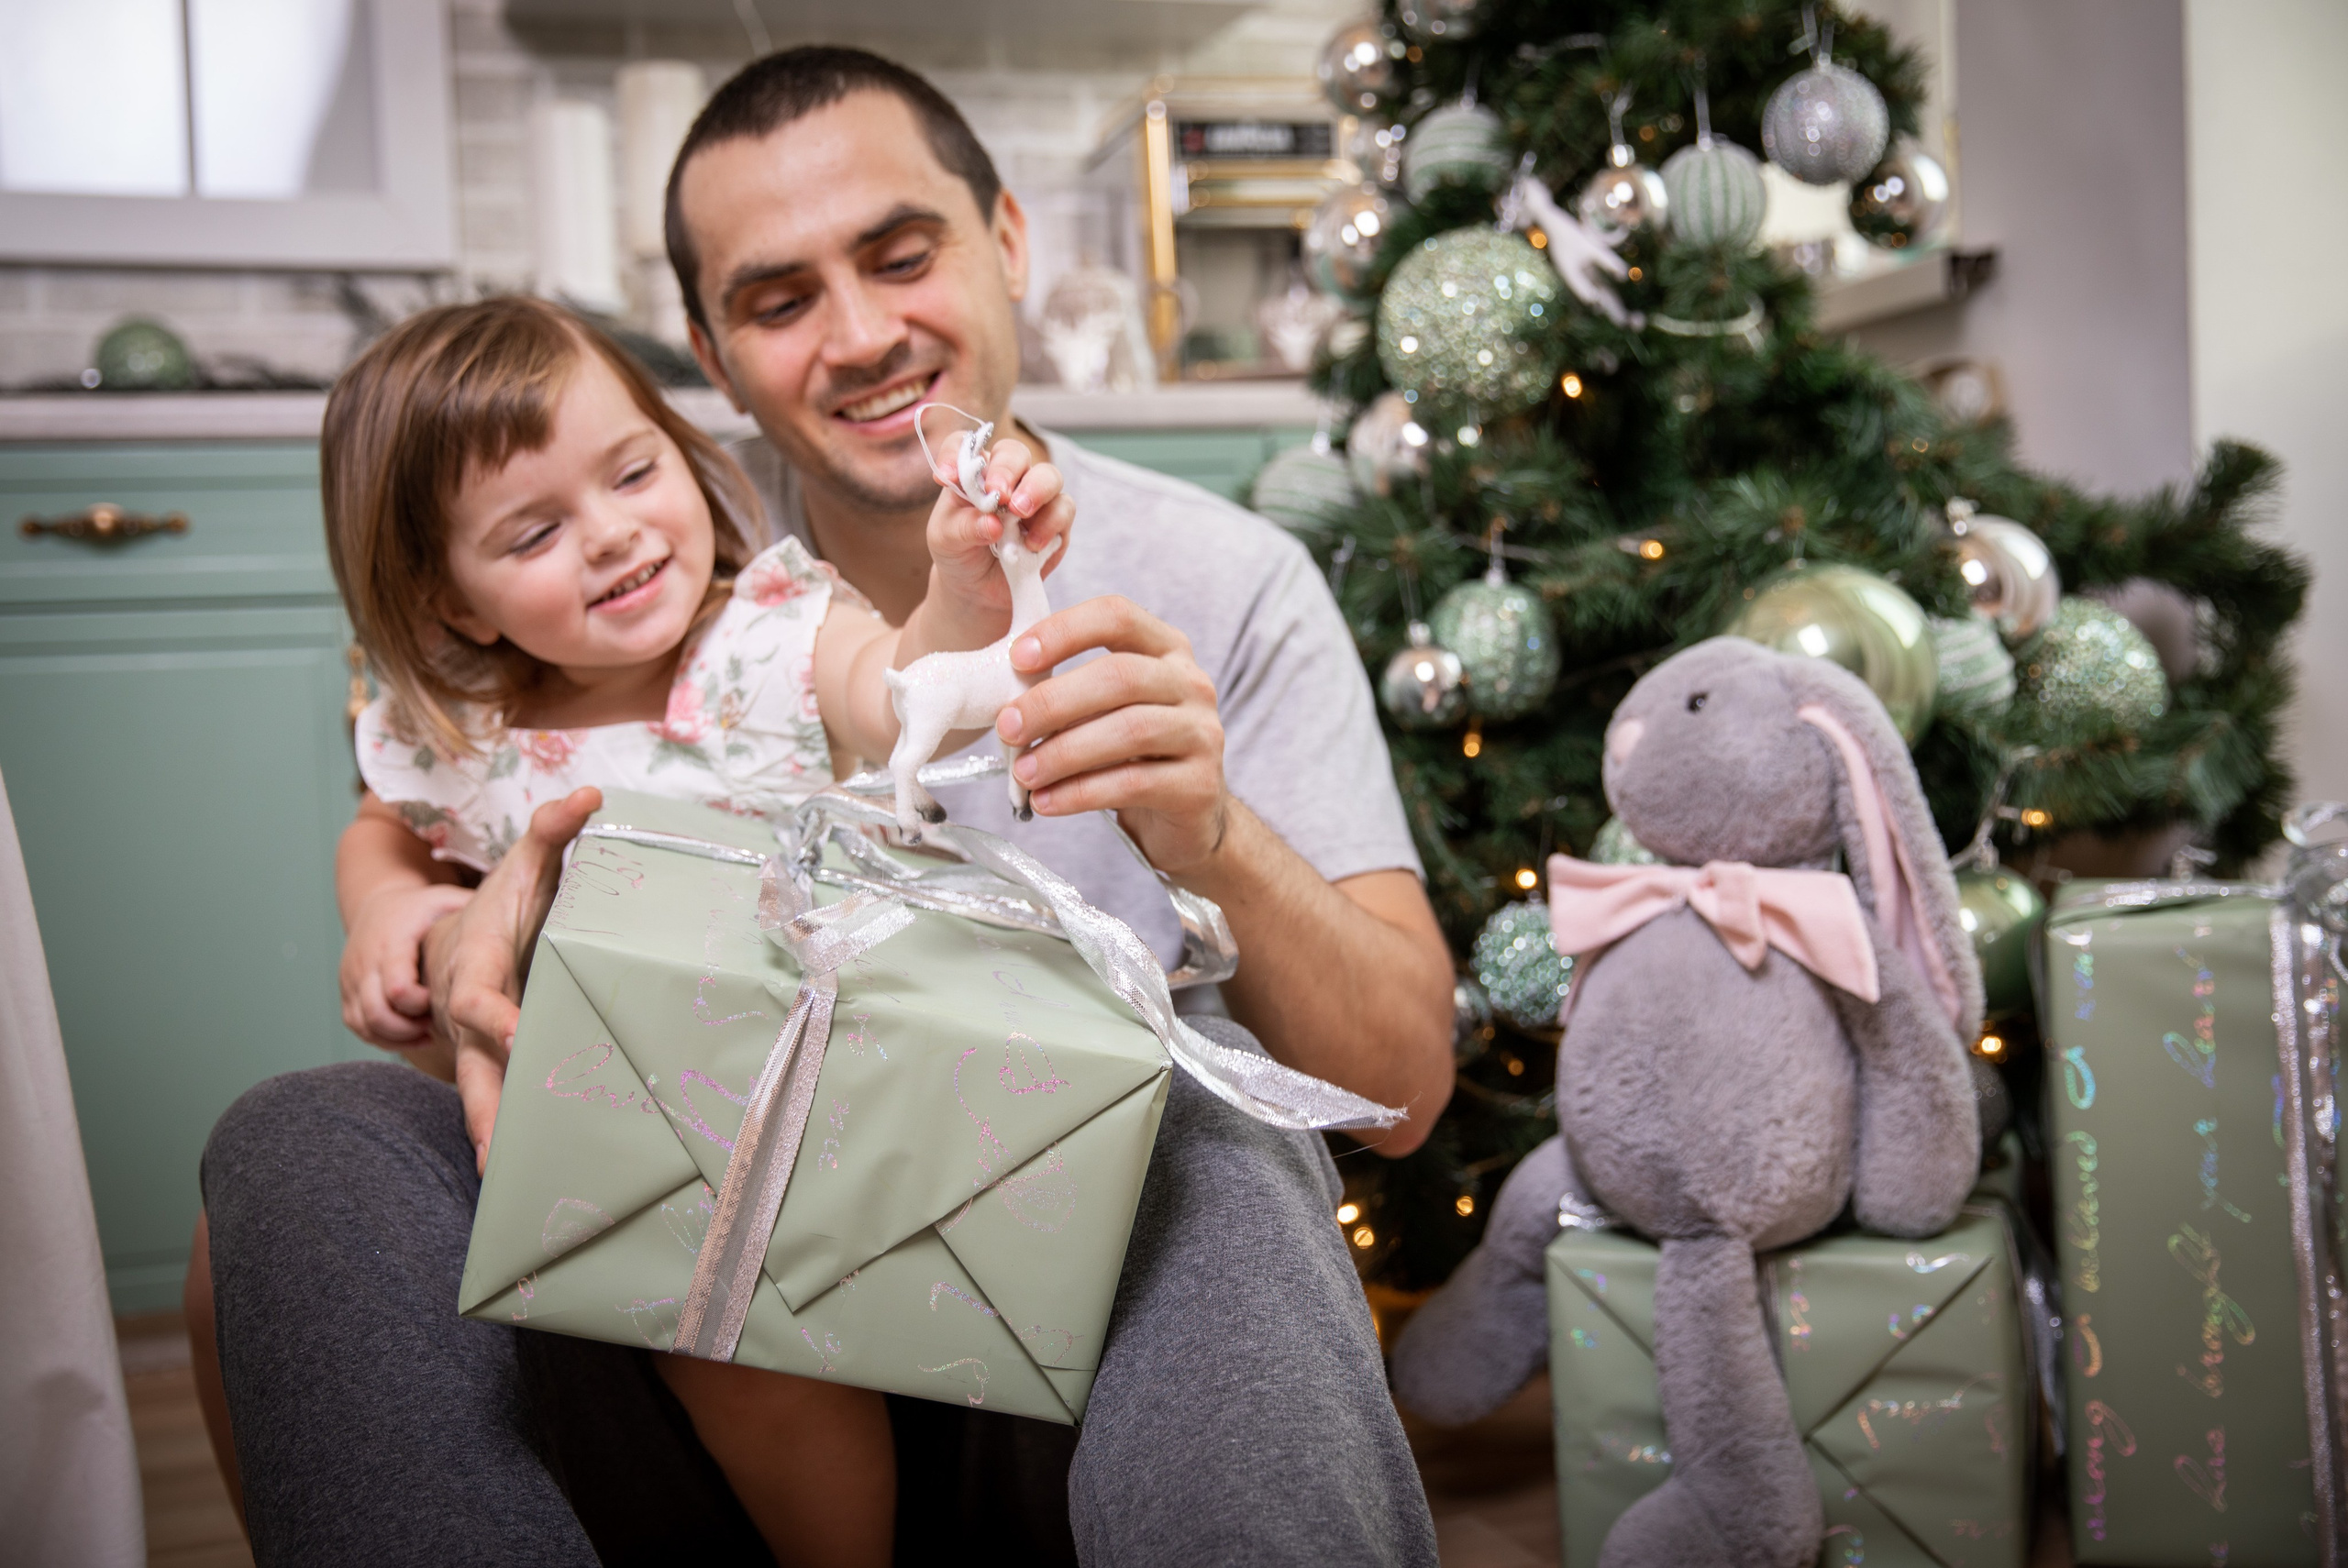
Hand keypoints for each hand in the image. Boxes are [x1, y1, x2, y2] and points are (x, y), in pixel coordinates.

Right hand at [340, 881, 473, 1047]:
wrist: (376, 904)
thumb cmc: (422, 908)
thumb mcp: (446, 901)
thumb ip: (474, 911)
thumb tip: (524, 908)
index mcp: (391, 941)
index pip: (398, 988)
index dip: (421, 1005)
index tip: (441, 1004)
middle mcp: (365, 962)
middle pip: (378, 1013)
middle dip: (409, 1027)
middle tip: (438, 1025)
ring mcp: (351, 979)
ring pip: (365, 1023)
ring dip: (398, 1035)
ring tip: (429, 1031)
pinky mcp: (347, 993)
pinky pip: (358, 1026)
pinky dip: (383, 1037)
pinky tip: (414, 1033)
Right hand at [425, 787, 601, 1172]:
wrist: (461, 937)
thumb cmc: (504, 900)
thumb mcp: (527, 865)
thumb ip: (553, 832)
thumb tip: (589, 795)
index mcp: (477, 968)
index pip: (481, 999)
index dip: (496, 1018)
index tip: (518, 1037)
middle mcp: (469, 1016)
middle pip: (471, 1067)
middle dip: (483, 1109)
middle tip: (495, 1154)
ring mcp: (477, 1047)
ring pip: (481, 1096)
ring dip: (496, 1137)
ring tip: (510, 1187)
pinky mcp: (495, 1065)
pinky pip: (502, 1101)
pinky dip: (513, 1137)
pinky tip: (534, 1178)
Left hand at [924, 436, 1071, 625]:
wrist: (978, 591)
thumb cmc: (959, 554)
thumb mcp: (946, 541)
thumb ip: (963, 527)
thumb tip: (992, 523)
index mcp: (973, 474)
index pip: (966, 446)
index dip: (957, 454)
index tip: (947, 478)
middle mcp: (1007, 479)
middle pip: (1015, 453)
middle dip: (1007, 470)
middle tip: (999, 493)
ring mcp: (1035, 498)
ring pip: (1048, 475)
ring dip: (1036, 490)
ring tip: (1019, 512)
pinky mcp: (1056, 522)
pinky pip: (1064, 510)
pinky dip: (1050, 523)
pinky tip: (1031, 544)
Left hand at [994, 597, 1229, 875]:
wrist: (1188, 814)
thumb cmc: (1135, 753)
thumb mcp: (1108, 709)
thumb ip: (1071, 694)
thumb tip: (1008, 704)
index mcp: (1166, 649)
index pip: (1117, 616)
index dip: (1064, 631)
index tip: (1017, 657)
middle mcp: (1192, 683)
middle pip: (1120, 676)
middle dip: (1054, 701)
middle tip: (1008, 727)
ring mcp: (1202, 733)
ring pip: (1129, 731)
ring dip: (1064, 752)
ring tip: (1024, 772)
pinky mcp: (1199, 785)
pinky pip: (1133, 783)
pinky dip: (1080, 793)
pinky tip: (1047, 801)